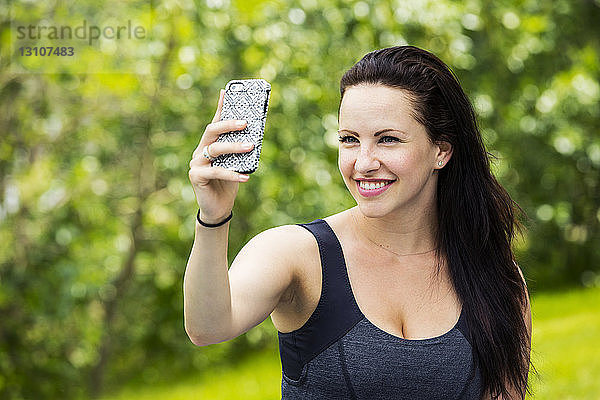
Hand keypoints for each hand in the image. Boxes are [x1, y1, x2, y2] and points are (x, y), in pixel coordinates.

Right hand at [188, 89, 254, 223]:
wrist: (219, 208)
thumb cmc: (228, 184)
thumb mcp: (237, 164)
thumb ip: (240, 151)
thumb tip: (255, 136)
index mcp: (209, 145)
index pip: (215, 122)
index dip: (220, 107)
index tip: (226, 91)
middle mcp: (200, 151)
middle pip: (212, 131)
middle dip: (228, 124)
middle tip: (246, 123)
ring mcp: (196, 163)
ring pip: (215, 149)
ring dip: (234, 147)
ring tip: (251, 146)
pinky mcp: (196, 176)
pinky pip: (217, 171)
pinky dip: (233, 173)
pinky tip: (246, 177)